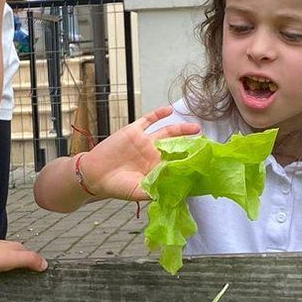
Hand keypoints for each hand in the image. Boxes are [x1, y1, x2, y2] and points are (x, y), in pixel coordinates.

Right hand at [82, 105, 200, 201]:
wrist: (94, 175)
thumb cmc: (116, 187)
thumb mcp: (139, 192)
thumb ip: (156, 190)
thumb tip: (175, 192)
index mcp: (156, 169)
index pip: (178, 163)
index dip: (190, 161)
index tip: (205, 161)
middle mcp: (153, 154)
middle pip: (177, 146)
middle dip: (192, 145)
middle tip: (207, 143)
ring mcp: (144, 142)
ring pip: (167, 132)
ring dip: (181, 129)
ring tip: (196, 128)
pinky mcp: (134, 131)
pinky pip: (148, 120)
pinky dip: (158, 114)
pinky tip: (169, 110)